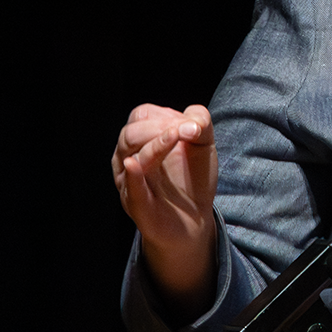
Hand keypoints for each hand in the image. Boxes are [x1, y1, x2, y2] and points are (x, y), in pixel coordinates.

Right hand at [112, 103, 218, 318]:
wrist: (195, 216)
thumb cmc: (193, 174)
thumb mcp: (203, 142)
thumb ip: (200, 122)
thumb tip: (192, 122)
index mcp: (142, 139)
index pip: (142, 116)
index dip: (165, 115)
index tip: (192, 125)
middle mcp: (129, 158)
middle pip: (131, 133)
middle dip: (159, 128)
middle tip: (187, 131)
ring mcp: (130, 183)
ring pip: (132, 157)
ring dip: (154, 145)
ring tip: (175, 135)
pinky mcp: (137, 205)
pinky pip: (130, 189)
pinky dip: (132, 176)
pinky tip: (135, 165)